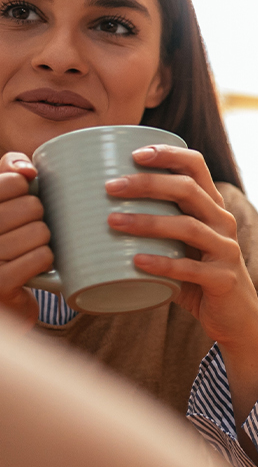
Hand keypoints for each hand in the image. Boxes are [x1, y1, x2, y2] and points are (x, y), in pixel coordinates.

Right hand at [0, 152, 50, 323]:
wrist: (1, 298)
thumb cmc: (3, 240)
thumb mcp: (0, 202)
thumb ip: (7, 171)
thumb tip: (28, 168)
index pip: (12, 180)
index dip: (25, 190)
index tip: (17, 202)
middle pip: (31, 207)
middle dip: (38, 218)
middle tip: (23, 231)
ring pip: (40, 232)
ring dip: (43, 242)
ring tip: (26, 250)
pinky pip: (41, 257)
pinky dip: (44, 261)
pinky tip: (32, 267)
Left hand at [105, 145, 257, 357]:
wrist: (235, 316)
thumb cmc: (196, 277)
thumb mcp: (180, 246)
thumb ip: (152, 229)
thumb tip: (91, 217)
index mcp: (212, 207)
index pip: (196, 166)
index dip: (168, 154)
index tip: (134, 154)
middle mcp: (223, 222)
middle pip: (189, 189)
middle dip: (148, 183)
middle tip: (111, 187)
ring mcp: (226, 250)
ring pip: (188, 226)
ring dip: (148, 222)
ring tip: (113, 223)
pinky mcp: (223, 278)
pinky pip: (191, 269)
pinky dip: (162, 264)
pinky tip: (136, 262)